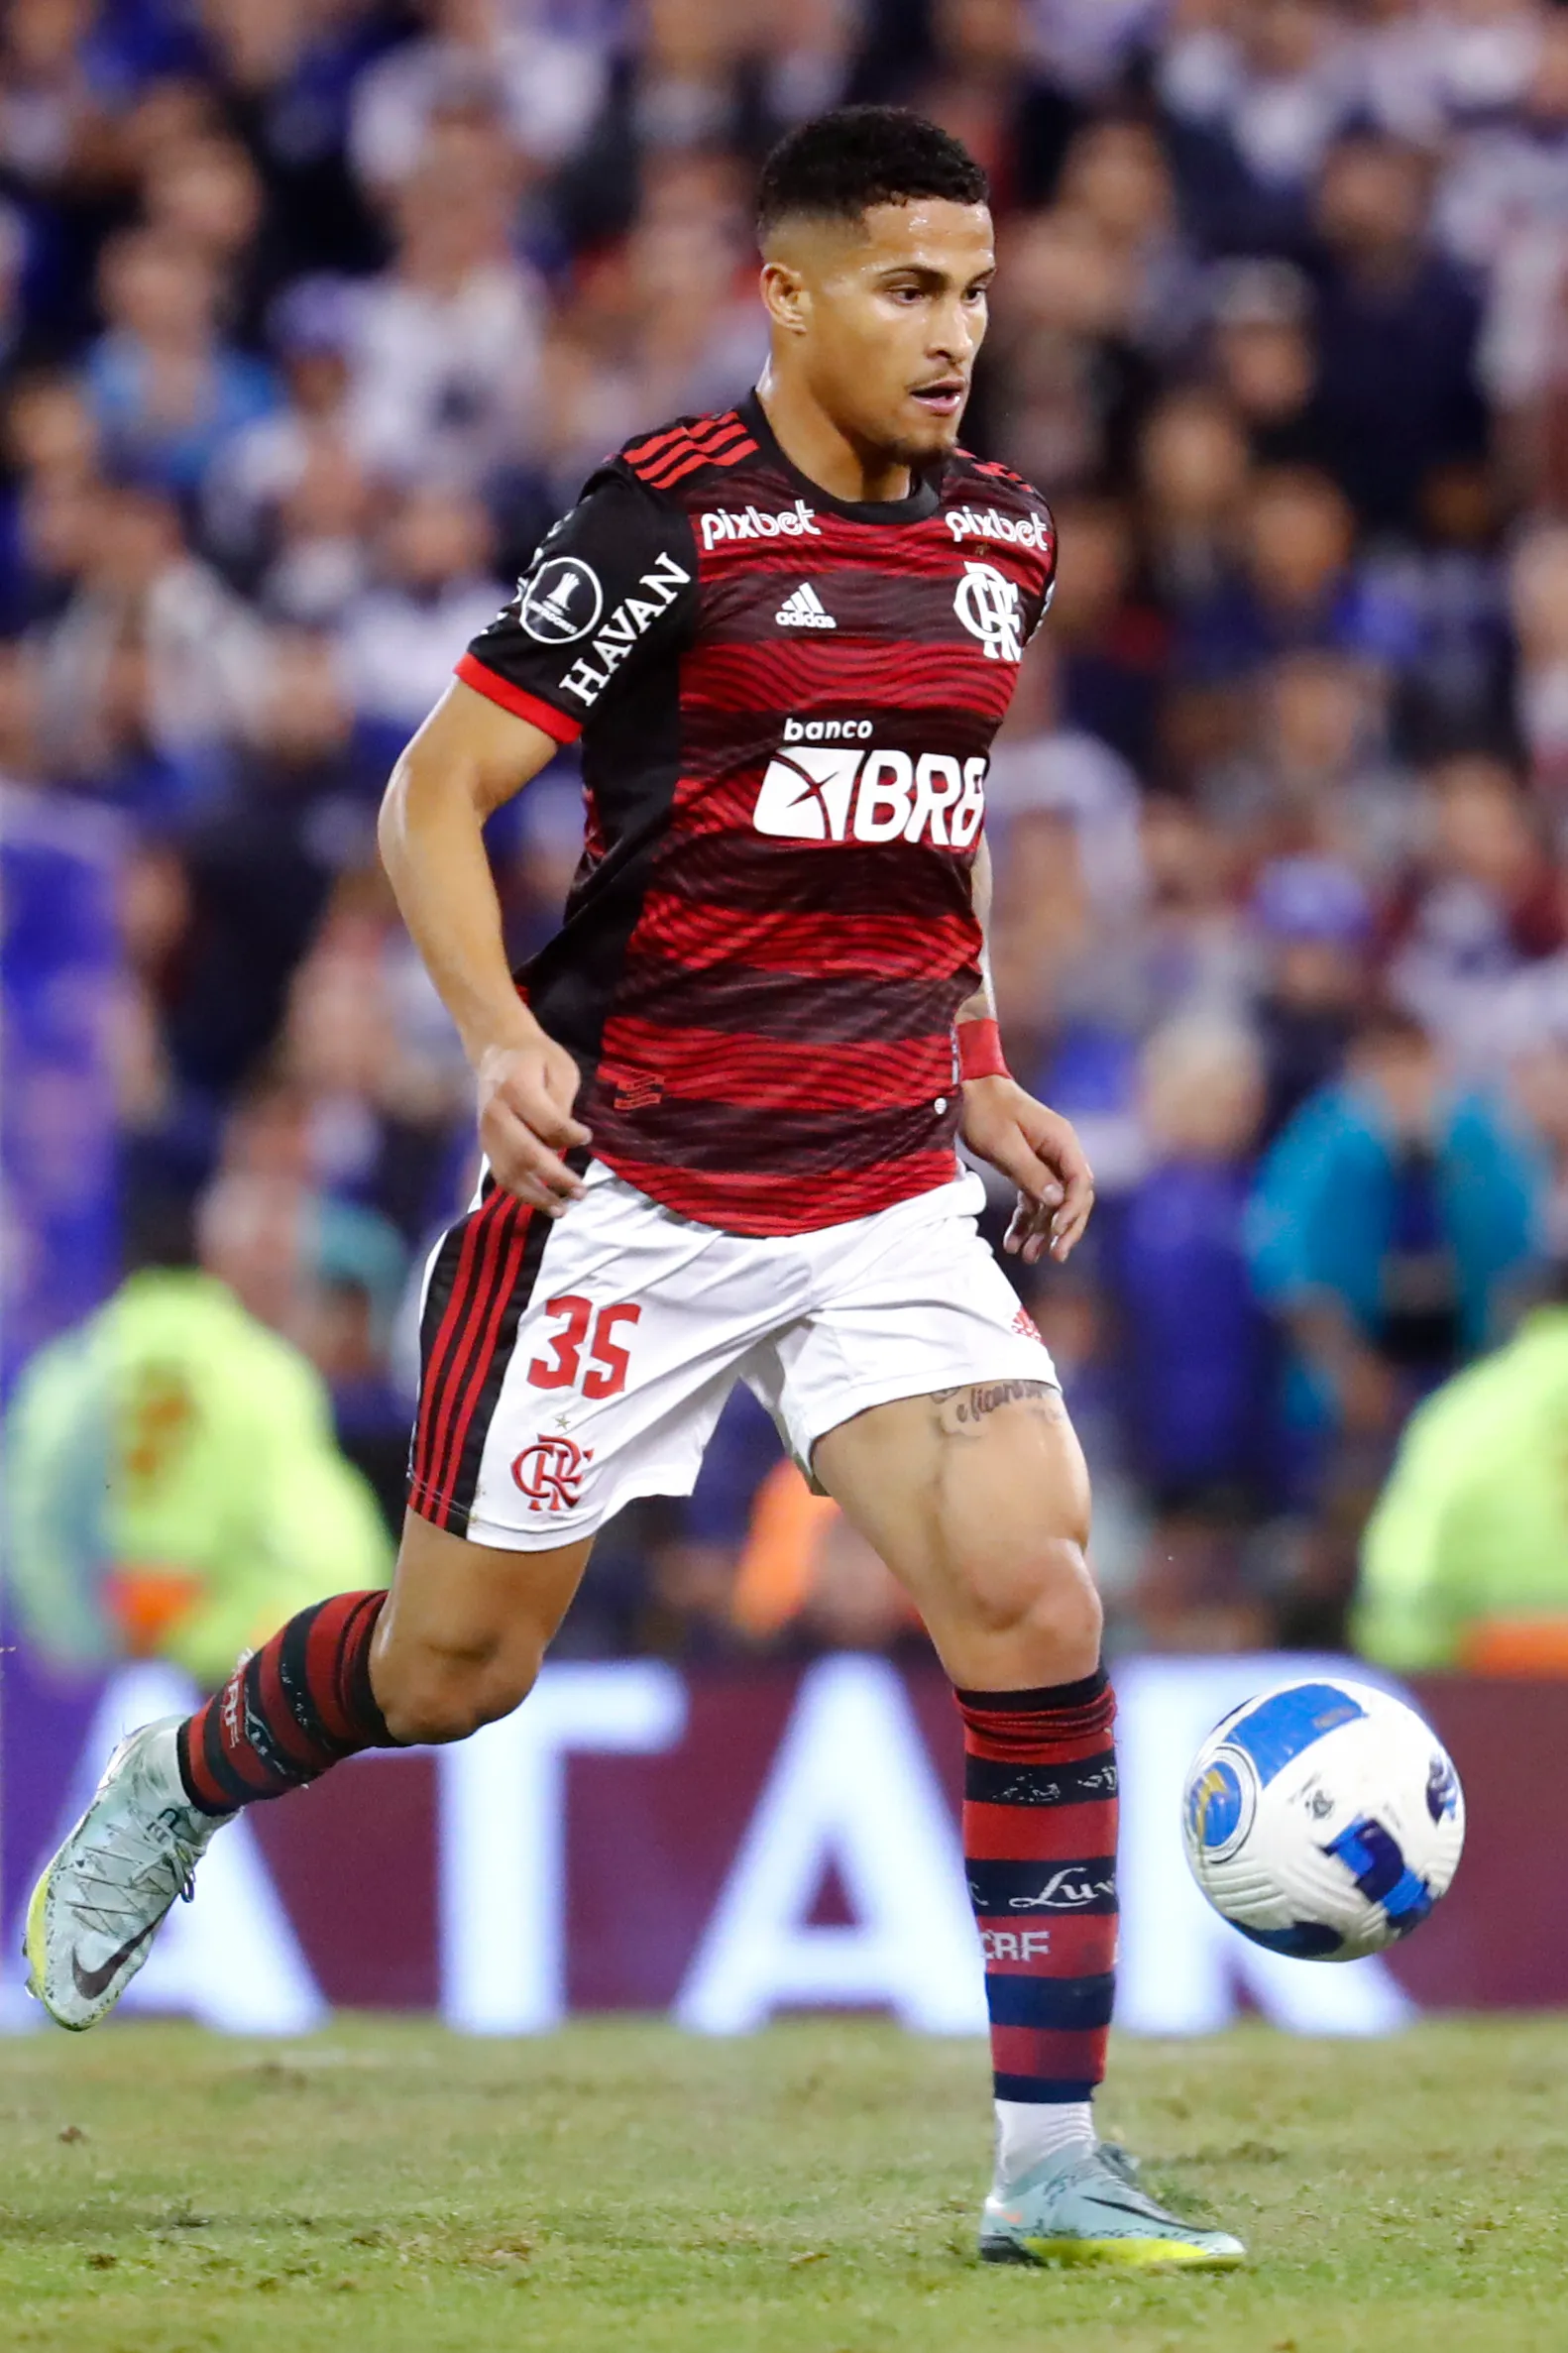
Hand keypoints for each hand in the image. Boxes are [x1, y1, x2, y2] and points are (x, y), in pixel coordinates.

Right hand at [475, 1032, 590, 1214]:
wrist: (497, 1050)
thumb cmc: (537, 1058)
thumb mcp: (560, 1069)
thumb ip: (562, 1103)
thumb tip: (566, 1141)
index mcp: (516, 1088)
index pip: (547, 1122)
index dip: (570, 1135)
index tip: (588, 1138)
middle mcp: (496, 1113)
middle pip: (525, 1153)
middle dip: (555, 1177)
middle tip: (582, 1191)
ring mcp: (486, 1132)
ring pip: (508, 1173)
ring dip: (536, 1196)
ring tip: (562, 1210)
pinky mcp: (485, 1144)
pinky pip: (501, 1175)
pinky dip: (522, 1193)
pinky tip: (543, 1203)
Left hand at [960, 1076, 1094, 1264]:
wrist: (966, 1090)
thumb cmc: (985, 1111)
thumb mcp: (1005, 1144)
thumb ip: (1031, 1173)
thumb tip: (1057, 1202)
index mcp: (1061, 1141)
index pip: (1080, 1182)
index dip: (1072, 1210)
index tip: (1055, 1232)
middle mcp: (1059, 1152)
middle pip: (1073, 1198)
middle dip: (1064, 1229)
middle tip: (1054, 1255)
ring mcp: (1045, 1161)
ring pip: (1052, 1204)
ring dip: (1041, 1231)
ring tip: (1027, 1256)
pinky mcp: (1028, 1168)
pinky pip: (1033, 1200)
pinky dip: (1025, 1222)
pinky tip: (1013, 1243)